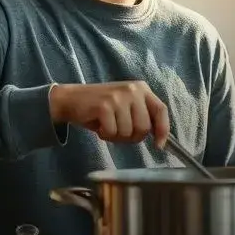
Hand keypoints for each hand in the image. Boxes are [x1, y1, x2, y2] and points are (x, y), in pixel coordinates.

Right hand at [48, 81, 170, 147]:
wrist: (72, 99)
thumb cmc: (102, 107)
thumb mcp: (127, 106)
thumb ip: (142, 116)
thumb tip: (159, 138)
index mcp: (142, 89)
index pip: (161, 110)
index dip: (163, 129)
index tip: (159, 145)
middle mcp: (133, 90)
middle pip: (144, 127)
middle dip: (132, 137)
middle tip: (118, 130)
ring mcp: (118, 97)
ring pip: (128, 132)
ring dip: (117, 136)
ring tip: (108, 125)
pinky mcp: (104, 106)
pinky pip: (112, 132)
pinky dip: (105, 135)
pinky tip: (99, 125)